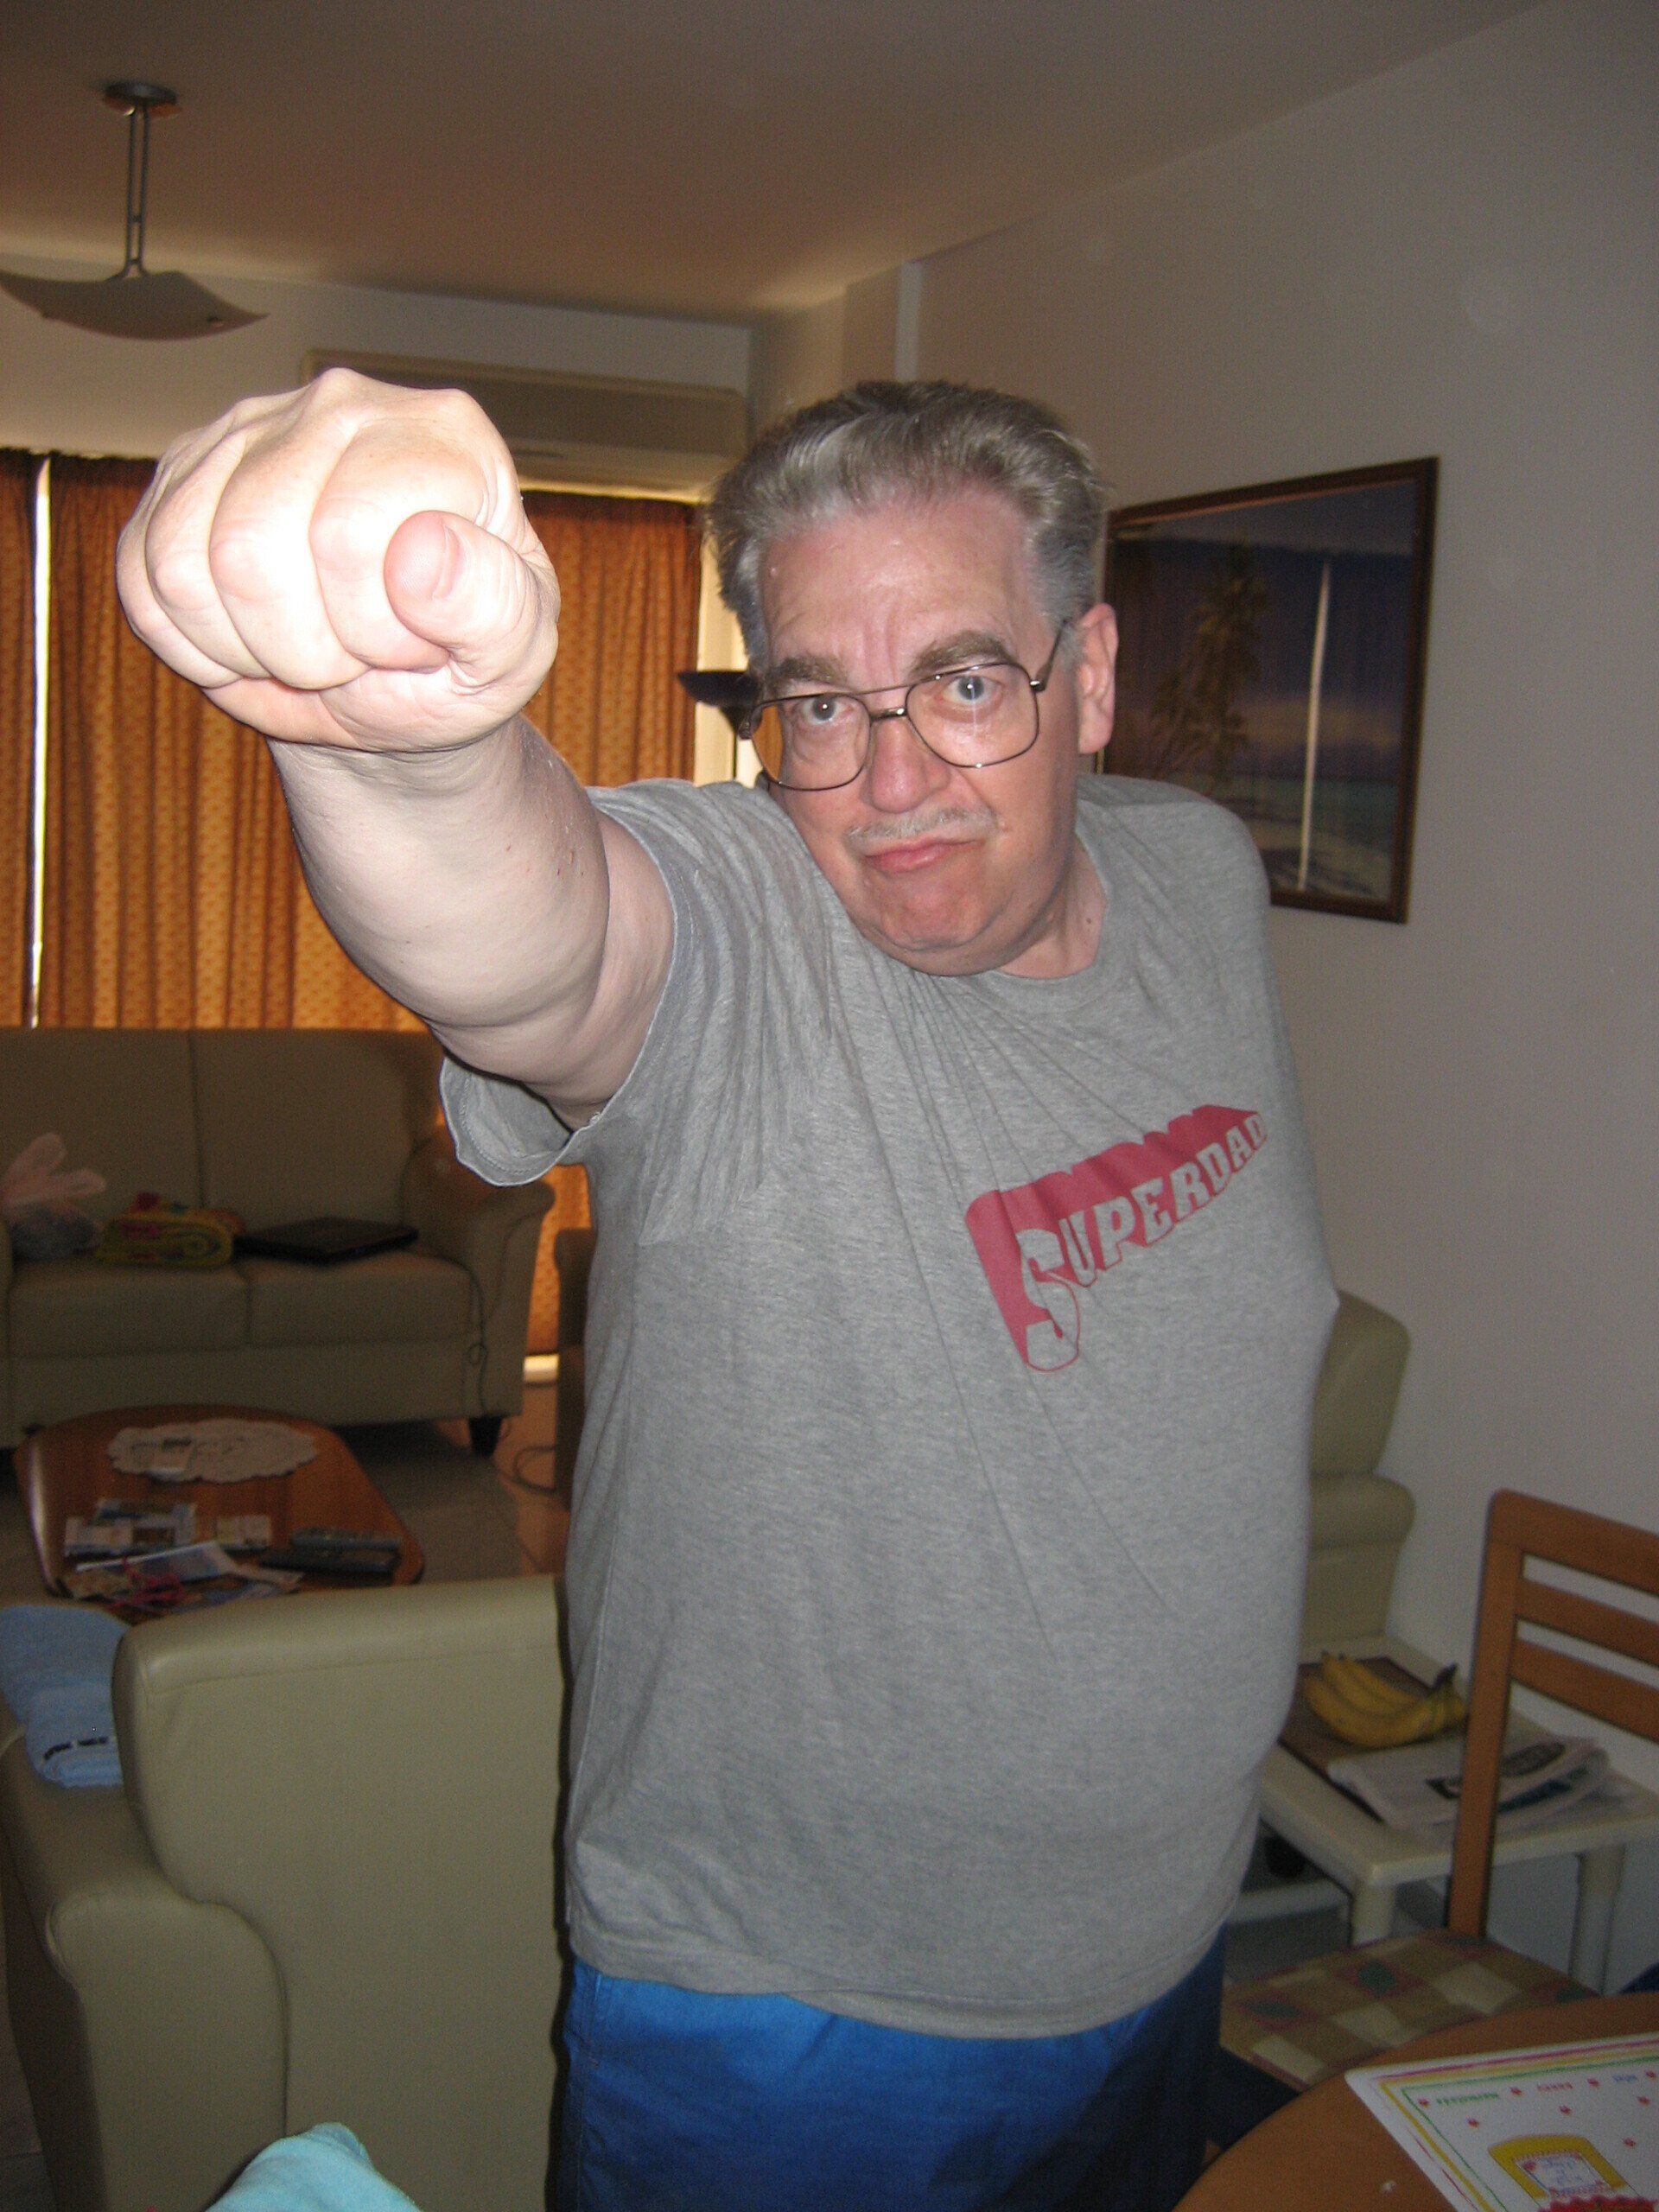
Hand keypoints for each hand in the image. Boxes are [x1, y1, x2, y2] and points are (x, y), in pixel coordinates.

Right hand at [117, 369, 559, 750]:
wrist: (393, 683)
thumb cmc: (461, 656)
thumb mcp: (511, 653)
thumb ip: (493, 607)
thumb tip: (420, 551)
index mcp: (442, 436)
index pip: (348, 534)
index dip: (371, 628)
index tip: (412, 645)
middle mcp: (343, 406)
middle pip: (253, 550)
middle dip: (307, 648)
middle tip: (357, 653)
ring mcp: (250, 431)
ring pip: (187, 565)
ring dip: (251, 647)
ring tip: (311, 645)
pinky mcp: (181, 477)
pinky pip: (144, 580)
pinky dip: (198, 645)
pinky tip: (257, 638)